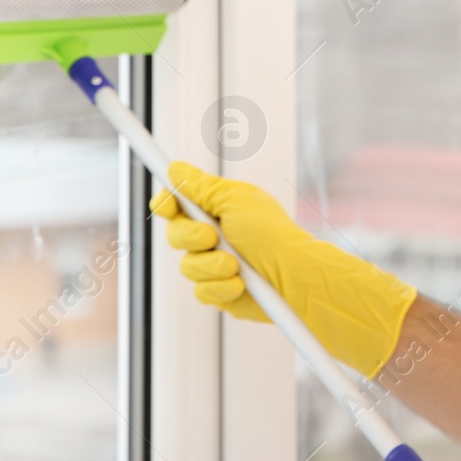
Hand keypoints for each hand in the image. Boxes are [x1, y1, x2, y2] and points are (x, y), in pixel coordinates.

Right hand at [149, 160, 417, 377]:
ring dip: (211, 265)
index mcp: (214, 210)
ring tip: (236, 265)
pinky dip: (220, 288)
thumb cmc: (271, 234)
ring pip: (187, 267)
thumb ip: (201, 187)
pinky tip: (240, 284)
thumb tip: (174, 167)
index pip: (175, 204)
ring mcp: (213, 265)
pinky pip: (201, 292)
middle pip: (174, 235)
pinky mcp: (218, 292)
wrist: (294, 276)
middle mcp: (210, 237)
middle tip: (212, 237)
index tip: (167, 205)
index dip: (165, 203)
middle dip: (190, 236)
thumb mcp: (236, 201)